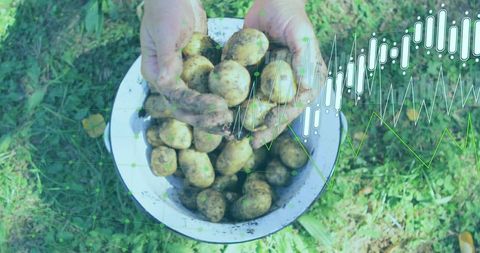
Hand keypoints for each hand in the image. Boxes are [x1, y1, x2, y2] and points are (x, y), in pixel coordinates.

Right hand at [140, 0, 231, 134]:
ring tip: (230, 121)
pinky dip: (217, 100)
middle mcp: (167, 80)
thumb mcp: (165, 33)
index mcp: (156, 72)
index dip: (196, 104)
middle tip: (226, 120)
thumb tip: (167, 83)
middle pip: (184, 108)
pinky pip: (205, 91)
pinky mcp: (195, 72)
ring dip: (211, 115)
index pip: (175, 96)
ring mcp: (182, 77)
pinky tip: (232, 108)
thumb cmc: (167, 10)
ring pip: (195, 104)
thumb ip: (166, 58)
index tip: (219, 104)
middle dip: (204, 117)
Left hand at [245, 0, 326, 147]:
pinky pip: (250, 94)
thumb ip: (304, 58)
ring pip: (263, 107)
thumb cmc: (290, 16)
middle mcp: (293, 84)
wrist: (271, 1)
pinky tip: (228, 116)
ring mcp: (275, 82)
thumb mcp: (301, 35)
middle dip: (265, 128)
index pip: (296, 105)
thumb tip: (307, 86)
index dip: (282, 119)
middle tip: (250, 143)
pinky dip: (240, 106)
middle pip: (279, 112)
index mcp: (309, 78)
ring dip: (251, 122)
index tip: (266, 129)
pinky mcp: (259, 76)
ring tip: (237, 136)